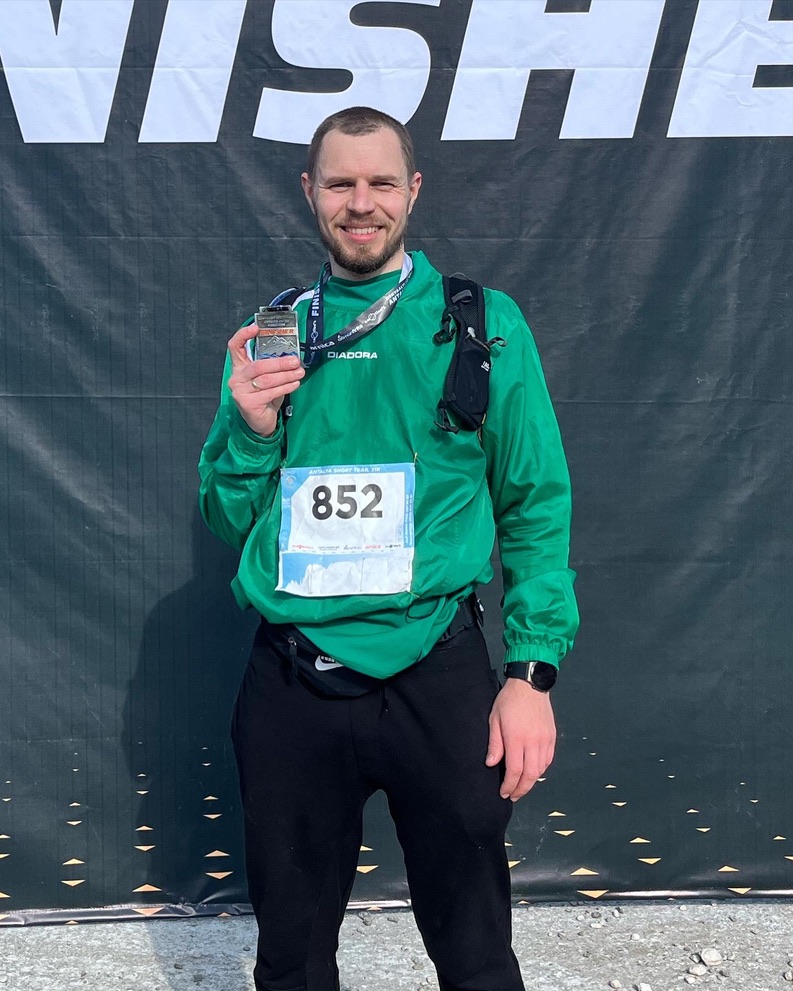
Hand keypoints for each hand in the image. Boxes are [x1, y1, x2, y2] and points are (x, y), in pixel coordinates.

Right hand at [226, 323, 304, 436]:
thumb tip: (292, 356)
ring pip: (266, 379)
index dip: (243, 335)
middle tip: (295, 361)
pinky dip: (285, 387)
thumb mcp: (267, 379)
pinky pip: (270, 392)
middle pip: (258, 365)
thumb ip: (272, 367)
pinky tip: (295, 384)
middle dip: (279, 363)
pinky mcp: (247, 404)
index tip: (256, 328)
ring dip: (286, 376)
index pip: (235, 347)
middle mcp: (236, 378)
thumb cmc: (265, 397)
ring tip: (299, 373)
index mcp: (239, 367)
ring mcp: (240, 391)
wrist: (260, 422)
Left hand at [485, 678, 555, 801]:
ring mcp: (545, 740)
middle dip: (520, 789)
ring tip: (521, 787)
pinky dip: (540, 770)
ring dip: (531, 782)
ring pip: (540, 770)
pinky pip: (548, 760)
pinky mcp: (552, 737)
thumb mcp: (494, 719)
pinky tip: (532, 772)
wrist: (530, 684)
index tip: (503, 792)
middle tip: (512, 795)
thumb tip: (492, 763)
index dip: (509, 785)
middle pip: (530, 775)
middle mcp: (533, 741)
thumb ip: (495, 744)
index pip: (515, 770)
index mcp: (516, 738)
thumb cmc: (509, 700)